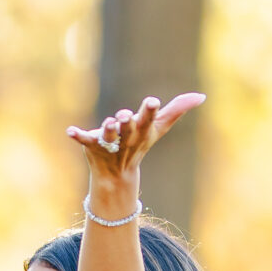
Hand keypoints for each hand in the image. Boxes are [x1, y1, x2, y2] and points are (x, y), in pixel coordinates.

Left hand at [66, 92, 203, 188]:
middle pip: (128, 128)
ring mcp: (109, 142)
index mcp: (142, 130)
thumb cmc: (139, 143)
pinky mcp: (92, 145)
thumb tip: (201, 96)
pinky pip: (84, 139)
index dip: (150, 111)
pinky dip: (78, 136)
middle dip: (128, 122)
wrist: (117, 174)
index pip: (148, 119)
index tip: (152, 101)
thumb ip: (177, 110)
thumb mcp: (159, 127)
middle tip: (125, 115)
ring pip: (108, 135)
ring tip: (108, 122)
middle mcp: (127, 137)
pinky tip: (70, 131)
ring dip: (108, 130)